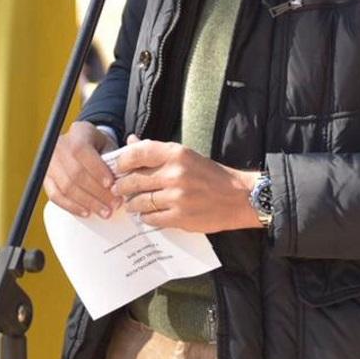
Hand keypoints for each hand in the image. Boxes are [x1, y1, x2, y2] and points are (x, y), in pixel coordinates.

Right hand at [44, 121, 117, 217]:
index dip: (97, 170)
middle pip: (75, 174)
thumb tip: (128, 172)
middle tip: (114, 204)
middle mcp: (59, 146)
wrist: (82, 142)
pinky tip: (87, 212)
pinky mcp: (45, 177)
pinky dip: (71, 206)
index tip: (112, 185)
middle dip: (97, 192)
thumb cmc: (100, 146)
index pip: (83, 152)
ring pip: (66, 187)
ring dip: (87, 202)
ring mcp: (49, 163)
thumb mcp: (110, 143)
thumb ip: (118, 155)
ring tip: (105, 212)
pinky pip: (55, 195)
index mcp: (77, 133)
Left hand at [110, 135, 259, 233]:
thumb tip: (131, 140)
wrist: (240, 198)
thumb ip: (157, 150)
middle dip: (122, 186)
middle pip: (133, 180)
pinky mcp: (179, 217)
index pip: (138, 152)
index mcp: (178, 154)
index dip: (122, 161)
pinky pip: (150, 218)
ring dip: (132, 204)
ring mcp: (177, 197)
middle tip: (120, 189)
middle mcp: (175, 173)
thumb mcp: (187, 156)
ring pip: (138, 202)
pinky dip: (145, 217)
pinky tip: (149, 214)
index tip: (119, 167)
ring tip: (134, 203)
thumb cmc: (212, 175)